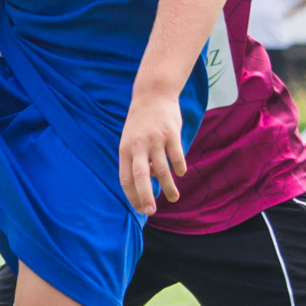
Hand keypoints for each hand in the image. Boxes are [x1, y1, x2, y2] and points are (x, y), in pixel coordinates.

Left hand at [119, 86, 186, 213]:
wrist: (153, 94)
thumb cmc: (141, 122)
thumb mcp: (131, 140)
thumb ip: (137, 160)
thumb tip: (150, 181)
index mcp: (125, 150)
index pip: (126, 179)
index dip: (132, 197)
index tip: (140, 209)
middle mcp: (138, 146)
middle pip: (140, 177)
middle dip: (146, 197)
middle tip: (151, 212)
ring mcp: (155, 140)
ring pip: (162, 170)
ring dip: (168, 187)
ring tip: (174, 198)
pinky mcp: (171, 134)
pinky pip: (176, 156)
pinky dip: (179, 168)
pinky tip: (180, 173)